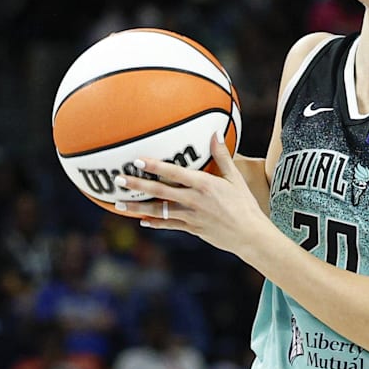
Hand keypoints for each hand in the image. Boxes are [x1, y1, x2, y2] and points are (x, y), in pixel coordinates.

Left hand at [114, 131, 272, 257]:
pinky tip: (142, 221)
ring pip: (159, 211)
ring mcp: (190, 216)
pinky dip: (154, 223)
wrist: (250, 234)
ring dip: (137, 207)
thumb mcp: (235, 178)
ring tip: (118, 203)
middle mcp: (193, 200)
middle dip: (137, 185)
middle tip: (118, 179)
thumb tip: (215, 133)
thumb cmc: (245, 204)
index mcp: (203, 184)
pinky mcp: (191, 229)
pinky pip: (168, 225)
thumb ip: (222, 156)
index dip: (155, 166)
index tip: (137, 160)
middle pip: (160, 192)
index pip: (174, 173)